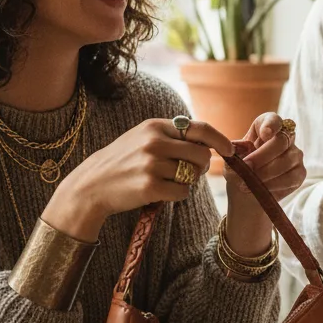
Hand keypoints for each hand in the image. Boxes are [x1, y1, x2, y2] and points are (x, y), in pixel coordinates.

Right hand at [44, 118, 232, 241]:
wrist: (91, 185)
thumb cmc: (124, 161)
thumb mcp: (144, 138)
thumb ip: (174, 136)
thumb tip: (211, 140)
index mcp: (155, 126)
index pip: (200, 129)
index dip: (220, 140)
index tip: (230, 150)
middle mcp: (154, 142)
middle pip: (202, 155)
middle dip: (203, 166)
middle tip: (191, 172)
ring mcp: (151, 164)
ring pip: (193, 176)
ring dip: (186, 181)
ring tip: (167, 180)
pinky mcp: (149, 187)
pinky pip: (183, 193)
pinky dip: (177, 195)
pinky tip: (160, 192)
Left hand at [225, 113, 306, 201]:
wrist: (246, 193)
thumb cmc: (239, 171)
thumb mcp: (231, 161)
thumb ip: (235, 153)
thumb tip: (245, 148)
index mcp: (266, 127)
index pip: (273, 120)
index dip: (271, 125)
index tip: (264, 134)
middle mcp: (285, 138)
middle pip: (281, 141)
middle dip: (263, 156)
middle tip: (247, 167)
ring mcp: (295, 155)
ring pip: (286, 161)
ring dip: (266, 173)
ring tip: (248, 183)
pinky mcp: (300, 173)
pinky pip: (290, 177)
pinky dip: (274, 184)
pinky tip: (261, 189)